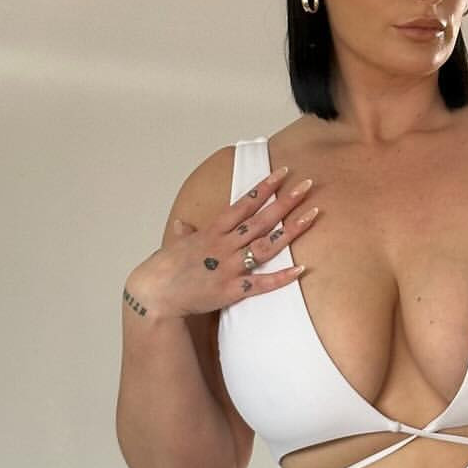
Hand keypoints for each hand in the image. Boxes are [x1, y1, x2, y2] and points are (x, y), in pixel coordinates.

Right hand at [125, 168, 319, 320]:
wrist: (155, 295)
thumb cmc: (165, 269)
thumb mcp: (176, 245)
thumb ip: (186, 234)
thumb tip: (183, 224)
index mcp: (212, 231)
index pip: (243, 203)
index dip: (264, 187)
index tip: (283, 172)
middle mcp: (224, 245)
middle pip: (261, 219)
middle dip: (285, 201)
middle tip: (307, 186)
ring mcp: (229, 267)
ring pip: (266, 246)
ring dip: (290, 231)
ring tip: (312, 215)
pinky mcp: (232, 290)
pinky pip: (262, 283)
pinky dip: (281, 277)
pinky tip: (301, 269)